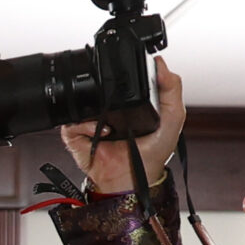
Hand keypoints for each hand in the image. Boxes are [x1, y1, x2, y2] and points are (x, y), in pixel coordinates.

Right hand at [61, 60, 186, 198]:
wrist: (134, 181)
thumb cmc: (153, 154)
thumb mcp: (173, 116)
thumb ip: (172, 87)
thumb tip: (160, 63)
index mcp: (127, 100)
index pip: (118, 78)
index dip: (122, 73)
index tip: (128, 75)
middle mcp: (106, 108)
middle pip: (96, 87)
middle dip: (104, 89)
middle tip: (118, 101)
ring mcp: (89, 122)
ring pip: (80, 102)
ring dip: (93, 110)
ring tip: (110, 123)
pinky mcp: (77, 136)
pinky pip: (71, 123)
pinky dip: (84, 125)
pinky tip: (100, 131)